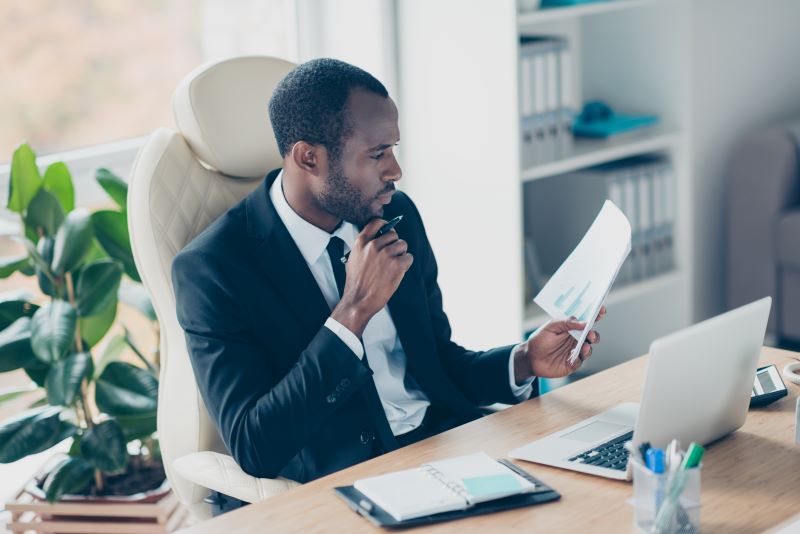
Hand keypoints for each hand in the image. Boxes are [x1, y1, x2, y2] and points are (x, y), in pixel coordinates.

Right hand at [331, 218, 412, 336]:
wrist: (359, 300)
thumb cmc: (356, 282)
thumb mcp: (353, 258)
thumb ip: (364, 247)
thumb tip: (379, 238)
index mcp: (361, 242)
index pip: (376, 223)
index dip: (385, 225)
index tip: (388, 229)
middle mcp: (374, 245)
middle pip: (393, 234)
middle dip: (394, 243)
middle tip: (392, 255)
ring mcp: (386, 254)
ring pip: (403, 244)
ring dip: (401, 254)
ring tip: (394, 265)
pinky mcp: (397, 265)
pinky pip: (409, 257)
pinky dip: (406, 264)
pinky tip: (398, 271)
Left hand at [513, 306, 605, 380]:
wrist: (530, 357)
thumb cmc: (540, 339)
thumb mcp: (551, 326)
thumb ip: (566, 323)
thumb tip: (584, 323)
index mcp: (573, 328)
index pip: (588, 321)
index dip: (597, 315)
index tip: (602, 309)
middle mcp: (577, 340)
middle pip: (592, 336)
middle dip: (593, 335)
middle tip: (590, 333)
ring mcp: (575, 352)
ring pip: (588, 350)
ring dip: (588, 348)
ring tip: (584, 346)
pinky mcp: (571, 364)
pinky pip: (579, 362)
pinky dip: (578, 359)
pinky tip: (574, 357)